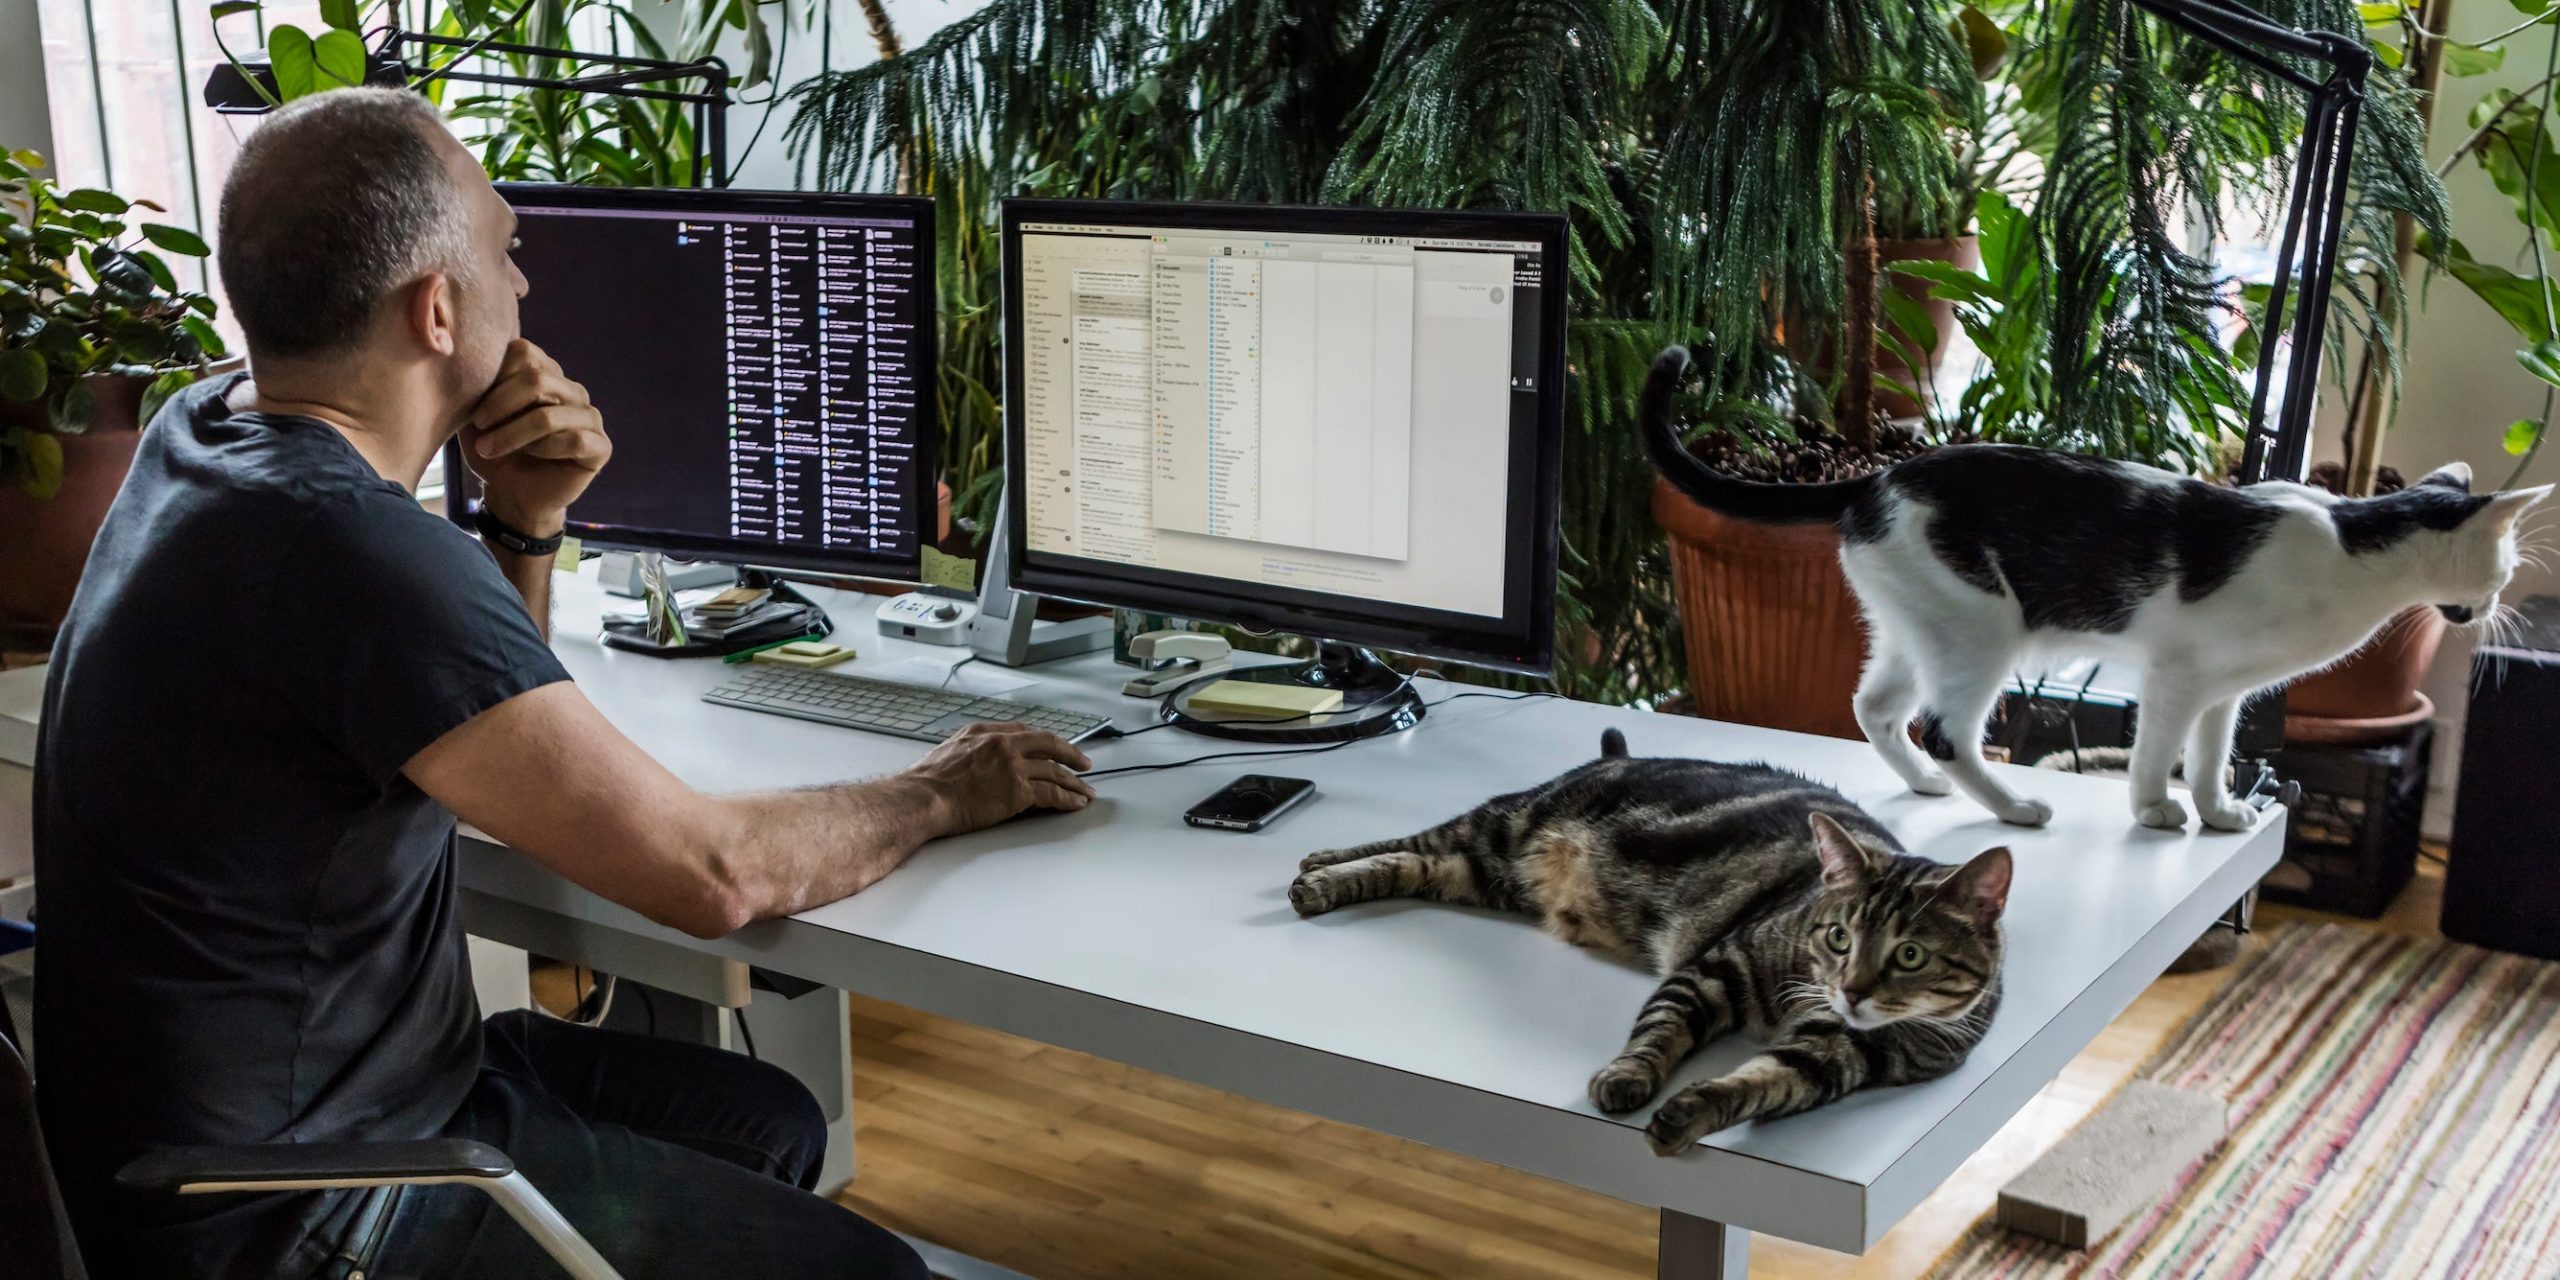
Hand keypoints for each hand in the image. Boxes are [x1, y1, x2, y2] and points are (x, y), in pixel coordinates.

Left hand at [461, 339, 609, 534]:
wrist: (511, 494)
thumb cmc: (494, 451)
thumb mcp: (477, 416)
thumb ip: (478, 387)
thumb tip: (467, 362)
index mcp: (546, 374)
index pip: (524, 352)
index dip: (494, 376)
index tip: (472, 406)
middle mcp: (572, 390)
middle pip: (537, 379)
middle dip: (500, 404)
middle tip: (479, 426)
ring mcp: (589, 417)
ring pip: (550, 415)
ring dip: (512, 434)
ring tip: (489, 449)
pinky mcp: (600, 447)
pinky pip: (574, 440)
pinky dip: (545, 449)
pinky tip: (530, 455)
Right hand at [906, 722, 1094, 832]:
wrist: (923, 797)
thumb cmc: (926, 783)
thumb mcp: (947, 752)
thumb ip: (969, 751)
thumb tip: (976, 762)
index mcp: (984, 732)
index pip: (1024, 731)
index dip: (1044, 741)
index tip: (1054, 748)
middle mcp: (1002, 744)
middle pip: (1048, 744)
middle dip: (1070, 753)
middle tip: (1084, 763)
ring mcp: (1013, 766)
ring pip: (1054, 770)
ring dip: (1074, 782)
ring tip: (1085, 791)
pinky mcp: (1018, 790)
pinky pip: (1052, 793)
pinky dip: (1068, 799)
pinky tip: (1076, 803)